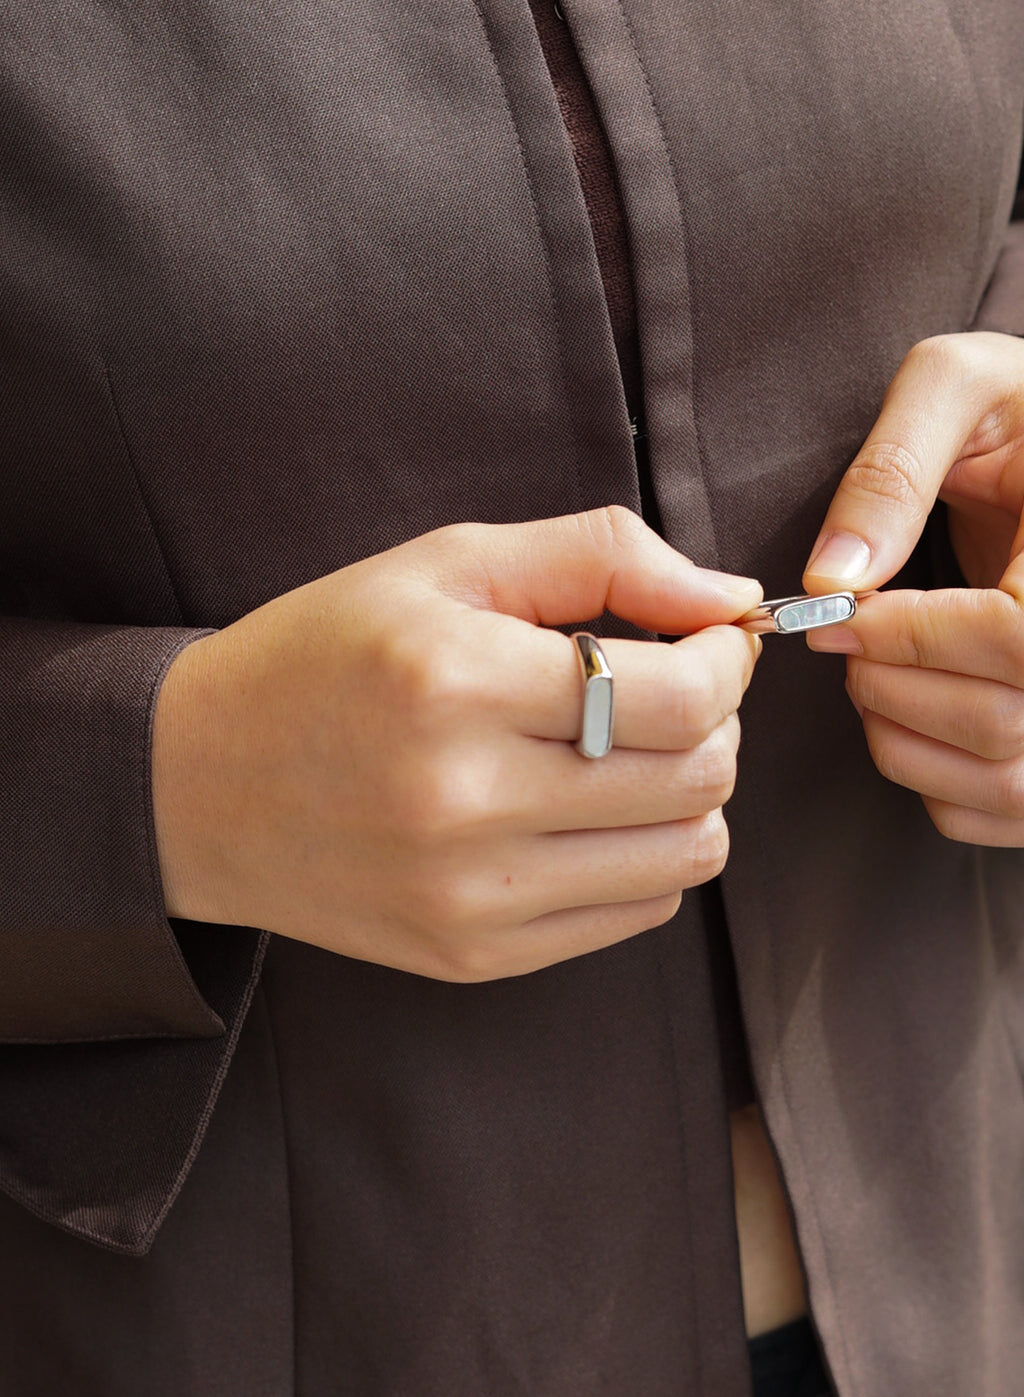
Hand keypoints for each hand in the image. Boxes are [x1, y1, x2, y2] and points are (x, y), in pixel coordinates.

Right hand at [153, 507, 761, 979]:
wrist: (197, 786)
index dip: (728, 661)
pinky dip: (643, 857)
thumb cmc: (324, 656)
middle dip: (717, 723)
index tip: (713, 639)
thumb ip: (599, 556)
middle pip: (700, 780)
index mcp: (457, 682)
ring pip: (687, 858)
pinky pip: (636, 915)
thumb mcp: (446, 563)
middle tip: (671, 689)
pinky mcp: (474, 956)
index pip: (681, 697)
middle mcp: (466, 802)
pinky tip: (587, 813)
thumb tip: (729, 597)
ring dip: (691, 796)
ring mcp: (472, 896)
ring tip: (633, 754)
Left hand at [802, 331, 1023, 844]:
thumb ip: (892, 469)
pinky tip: (908, 710)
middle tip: (843, 635)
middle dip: (892, 683)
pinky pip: (998, 811)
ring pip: (1005, 779)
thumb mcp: (957, 388)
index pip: (1016, 637)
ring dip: (899, 736)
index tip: (837, 615)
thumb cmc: (1015, 410)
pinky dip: (928, 778)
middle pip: (1004, 722)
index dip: (914, 637)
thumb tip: (831, 582)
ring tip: (867, 668)